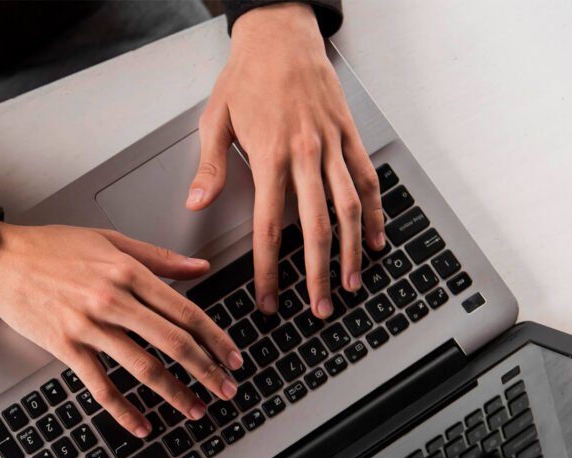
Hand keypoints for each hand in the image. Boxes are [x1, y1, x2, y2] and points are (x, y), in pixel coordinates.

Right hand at [0, 221, 242, 435]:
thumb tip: (199, 266)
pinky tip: (142, 425)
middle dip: (207, 370)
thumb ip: (158, 257)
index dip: (215, 337)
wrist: (0, 260)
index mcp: (128, 272)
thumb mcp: (110, 240)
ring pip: (143, 367)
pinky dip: (124, 411)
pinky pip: (100, 387)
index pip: (185, 311)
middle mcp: (113, 300)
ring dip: (175, 393)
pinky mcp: (65, 347)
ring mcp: (89, 326)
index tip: (232, 356)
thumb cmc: (51, 247)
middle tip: (227, 389)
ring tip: (195, 409)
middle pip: (173, 342)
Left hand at [189, 2, 384, 317]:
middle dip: (318, 275)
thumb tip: (196, 204)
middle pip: (316, 228)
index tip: (270, 300)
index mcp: (269, 157)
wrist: (281, 34)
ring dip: (352, 251)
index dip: (270, 271)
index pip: (270, 228)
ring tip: (352, 284)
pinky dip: (374, 212)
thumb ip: (209, 168)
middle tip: (320, 309)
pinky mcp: (349, 135)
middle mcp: (305, 155)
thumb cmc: (246, 76)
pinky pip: (367, 179)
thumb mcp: (214, 120)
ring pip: (349, 208)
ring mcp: (331, 146)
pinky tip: (375, 238)